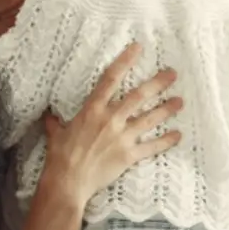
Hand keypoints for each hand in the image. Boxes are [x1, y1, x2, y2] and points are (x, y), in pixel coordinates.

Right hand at [42, 43, 182, 207]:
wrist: (68, 181)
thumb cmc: (60, 156)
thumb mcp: (55, 133)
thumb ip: (55, 121)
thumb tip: (48, 115)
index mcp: (92, 110)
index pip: (111, 79)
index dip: (125, 61)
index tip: (138, 48)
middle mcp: (110, 119)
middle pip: (139, 96)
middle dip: (157, 83)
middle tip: (172, 74)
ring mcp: (122, 137)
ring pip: (149, 118)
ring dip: (166, 109)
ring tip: (180, 101)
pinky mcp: (129, 155)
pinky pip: (151, 146)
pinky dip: (166, 141)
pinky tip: (178, 135)